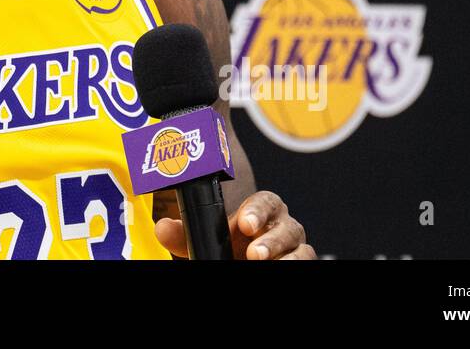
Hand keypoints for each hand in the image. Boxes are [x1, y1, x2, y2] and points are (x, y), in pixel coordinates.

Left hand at [155, 190, 315, 259]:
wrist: (239, 261)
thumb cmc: (227, 246)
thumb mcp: (204, 240)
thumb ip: (184, 233)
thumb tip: (162, 228)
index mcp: (260, 211)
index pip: (266, 201)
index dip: (258, 210)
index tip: (245, 223)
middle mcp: (282, 226)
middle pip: (288, 226)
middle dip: (272, 240)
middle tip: (254, 253)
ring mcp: (294, 248)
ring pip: (301, 249)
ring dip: (287, 258)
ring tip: (265, 264)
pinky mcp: (301, 262)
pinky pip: (307, 263)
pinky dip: (297, 265)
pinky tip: (281, 268)